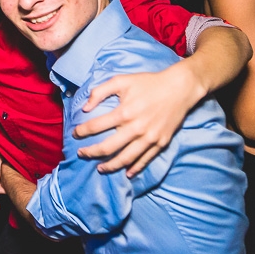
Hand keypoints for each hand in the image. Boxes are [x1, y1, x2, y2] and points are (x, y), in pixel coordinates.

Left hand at [74, 62, 198, 176]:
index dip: (82, 132)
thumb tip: (85, 108)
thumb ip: (99, 92)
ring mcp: (149, 138)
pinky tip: (126, 173)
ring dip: (110, 165)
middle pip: (107, 148)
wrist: (179, 88)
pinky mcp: (161, 143)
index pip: (96, 127)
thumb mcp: (121, 81)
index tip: (75, 134)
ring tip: (99, 168)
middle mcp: (136, 128)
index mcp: (124, 112)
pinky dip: (135, 168)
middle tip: (81, 154)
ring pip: (125, 158)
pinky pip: (145, 160)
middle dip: (91, 152)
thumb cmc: (148, 83)